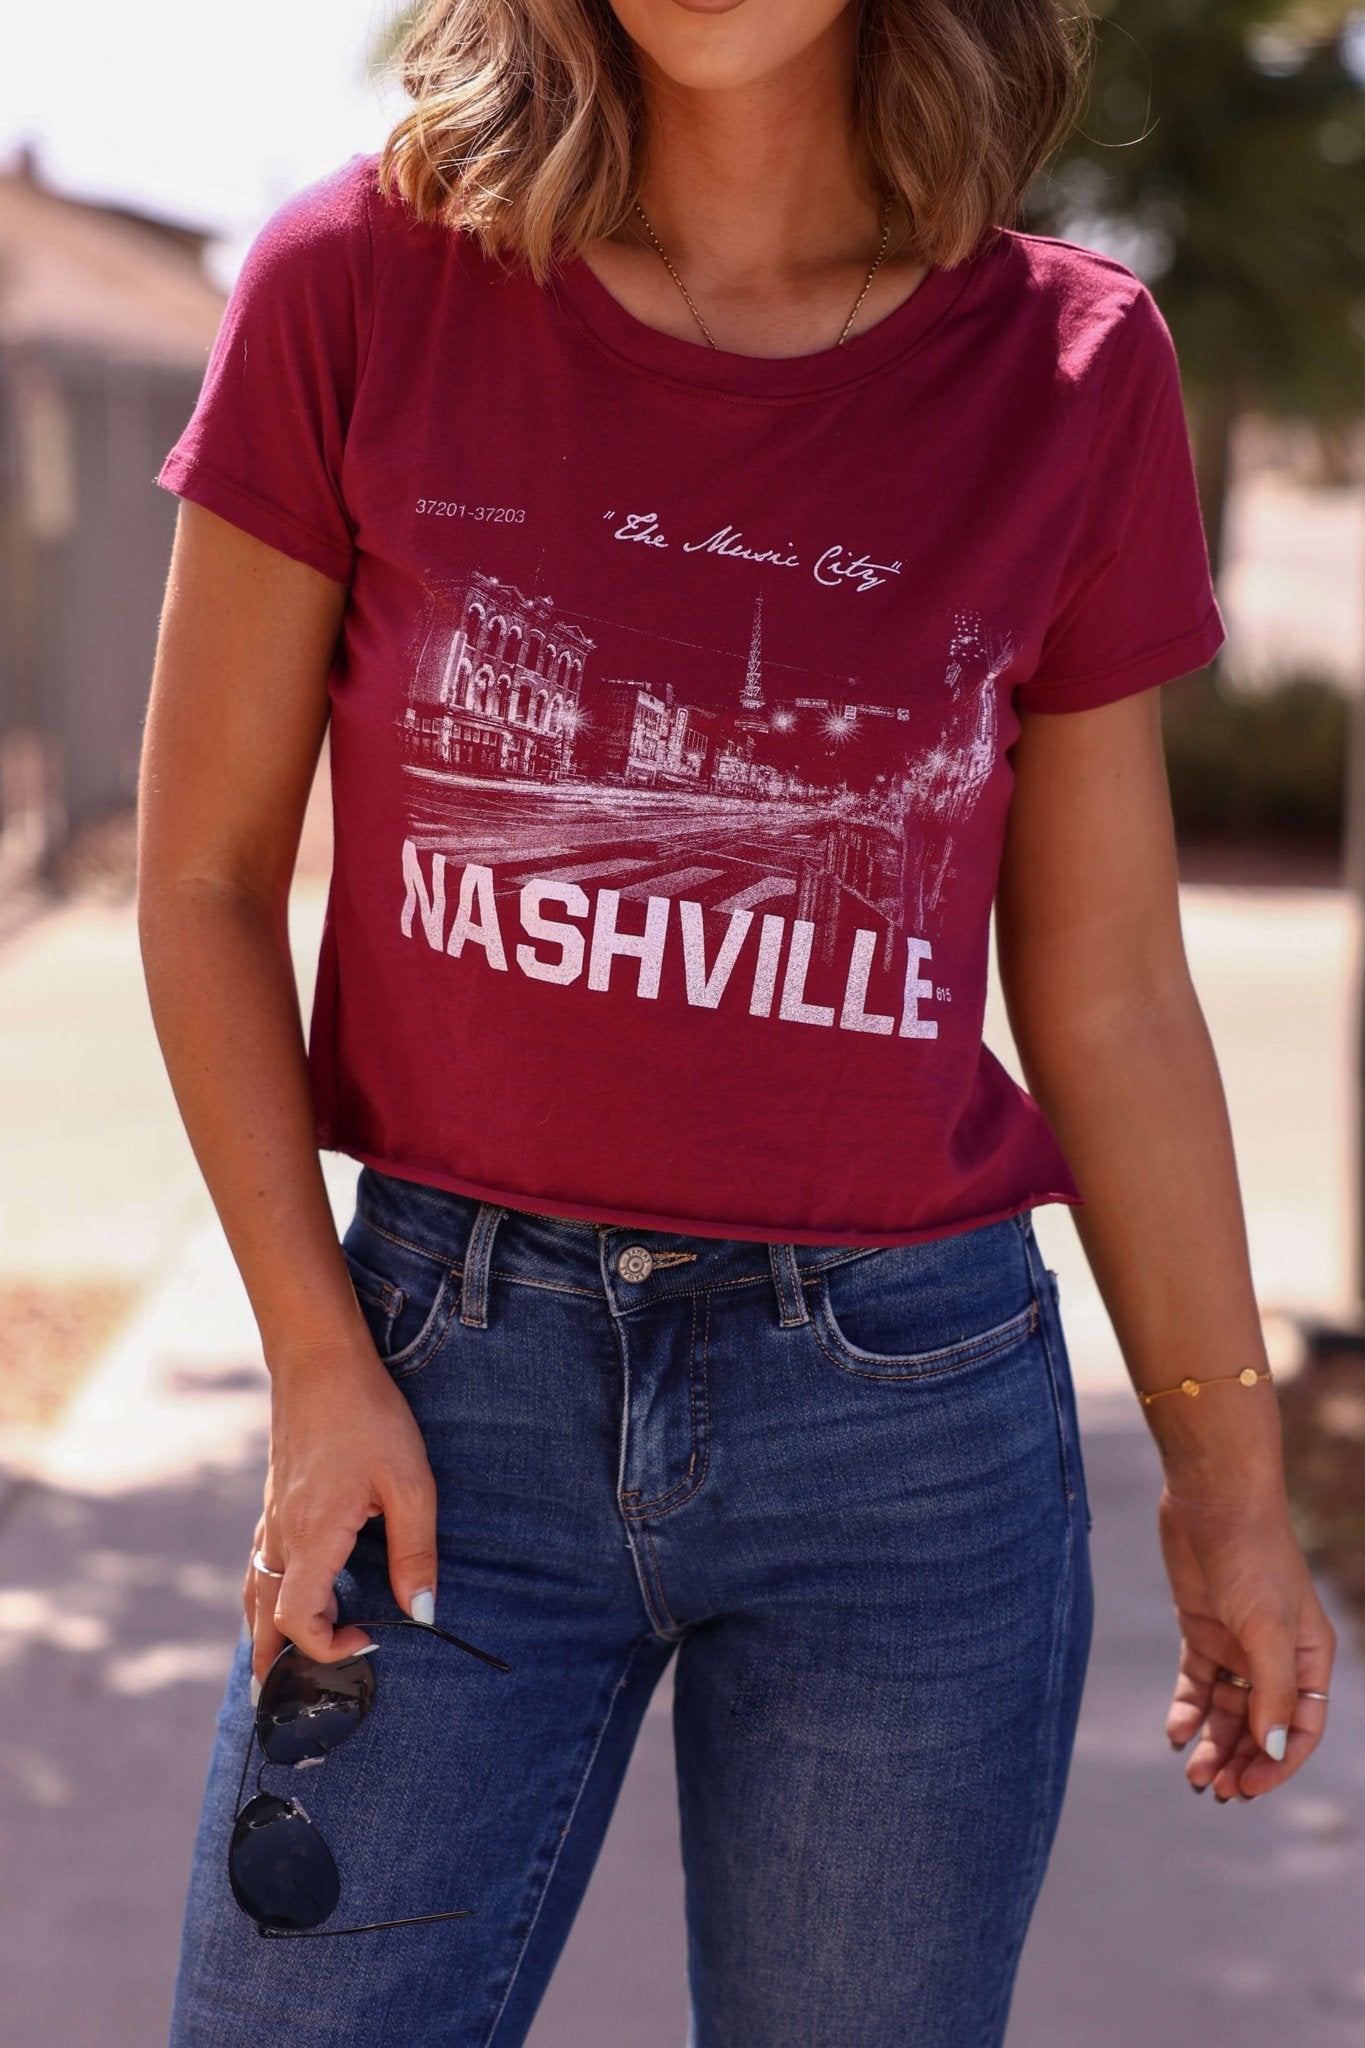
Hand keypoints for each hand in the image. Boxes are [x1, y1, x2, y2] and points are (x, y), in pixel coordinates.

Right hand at [243, 1339, 438, 1690]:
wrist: (320, 1362)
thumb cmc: (369, 1418)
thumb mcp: (410, 1483)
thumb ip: (416, 1553)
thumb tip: (424, 1615)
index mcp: (312, 1538)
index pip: (299, 1621)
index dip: (329, 1647)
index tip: (371, 1639)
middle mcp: (281, 1537)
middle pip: (262, 1623)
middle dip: (276, 1668)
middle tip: (291, 1706)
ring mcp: (272, 1520)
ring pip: (253, 1597)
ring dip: (264, 1639)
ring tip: (275, 1676)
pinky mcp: (274, 1504)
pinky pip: (258, 1568)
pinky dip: (262, 1602)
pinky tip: (277, 1606)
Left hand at [1157, 1478, 1334, 1798]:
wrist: (1212, 1500)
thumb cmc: (1253, 1559)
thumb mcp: (1268, 1630)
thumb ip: (1272, 1693)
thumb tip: (1271, 1752)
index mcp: (1310, 1658)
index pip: (1301, 1727)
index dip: (1277, 1763)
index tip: (1247, 1787)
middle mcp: (1276, 1656)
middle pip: (1260, 1725)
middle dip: (1239, 1759)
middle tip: (1213, 1789)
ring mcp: (1237, 1643)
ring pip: (1228, 1710)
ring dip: (1212, 1743)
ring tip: (1192, 1774)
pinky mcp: (1202, 1629)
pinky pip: (1198, 1683)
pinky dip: (1187, 1709)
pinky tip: (1174, 1733)